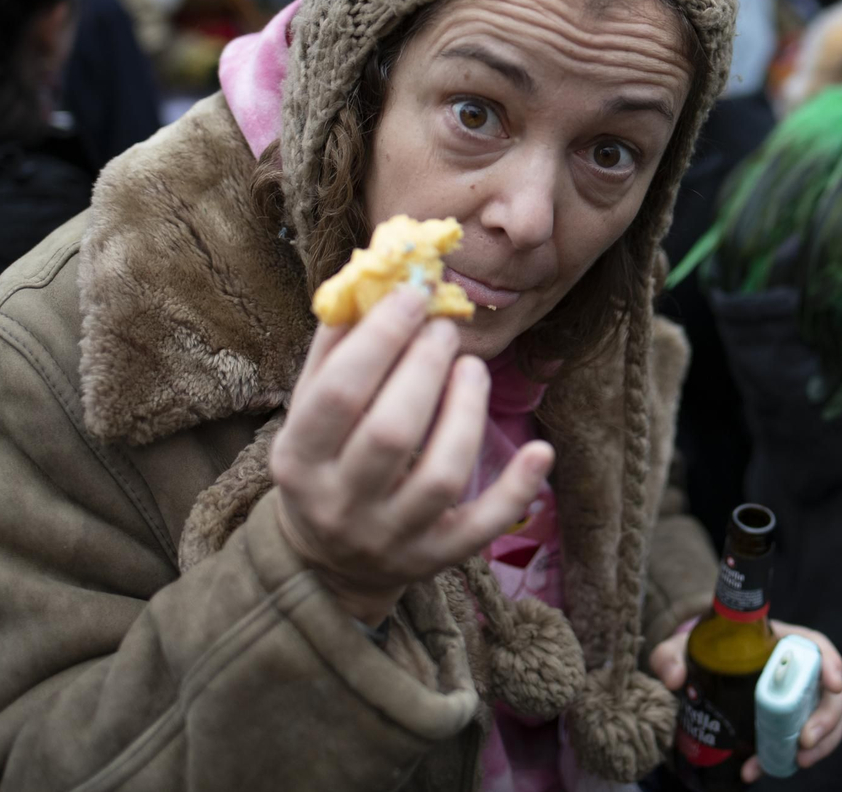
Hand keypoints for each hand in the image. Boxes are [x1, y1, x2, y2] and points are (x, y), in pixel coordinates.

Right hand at [270, 287, 553, 625]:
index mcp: (299, 461)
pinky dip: (516, 489)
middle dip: (425, 368)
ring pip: (440, 475)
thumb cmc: (325, 462)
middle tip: (445, 329)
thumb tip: (373, 278)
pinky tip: (541, 450)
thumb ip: (336, 350)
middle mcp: (341, 505)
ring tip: (473, 367)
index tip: (414, 294)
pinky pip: (482, 526)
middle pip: (391, 433)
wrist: (330, 562)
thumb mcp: (311, 413)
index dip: (380, 338)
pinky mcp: (436, 558)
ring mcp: (391, 537)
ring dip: (466, 411)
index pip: (339, 393)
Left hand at [650, 620, 841, 781]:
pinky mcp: (786, 725)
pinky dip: (787, 759)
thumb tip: (674, 678)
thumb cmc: (699, 654)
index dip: (831, 662)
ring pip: (828, 720)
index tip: (833, 683)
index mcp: (780, 642)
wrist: (699, 675)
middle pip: (831, 690)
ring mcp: (796, 700)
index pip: (815, 645)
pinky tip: (758, 770)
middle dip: (827, 718)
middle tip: (804, 741)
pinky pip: (801, 744)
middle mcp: (796, 671)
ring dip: (822, 743)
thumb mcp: (683, 649)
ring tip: (798, 761)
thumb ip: (670, 656)